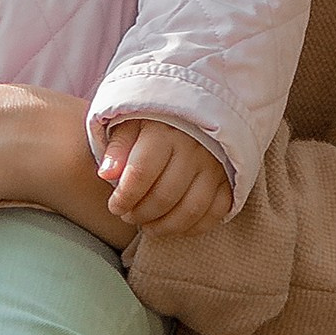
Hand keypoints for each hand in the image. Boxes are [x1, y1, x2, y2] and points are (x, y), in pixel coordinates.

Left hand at [97, 119, 231, 233]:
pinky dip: (194, 226)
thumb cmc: (156, 120)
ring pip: (190, 209)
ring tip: (148, 226)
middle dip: (141, 214)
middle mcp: (193, 148)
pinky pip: (216, 211)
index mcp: (164, 132)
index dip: (123, 198)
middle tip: (129, 217)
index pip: (140, 174)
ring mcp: (215, 165)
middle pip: (164, 196)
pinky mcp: (229, 178)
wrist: (198, 108)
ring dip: (165, 226)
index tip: (114, 206)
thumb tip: (106, 174)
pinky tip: (176, 226)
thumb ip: (117, 148)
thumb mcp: (130, 123)